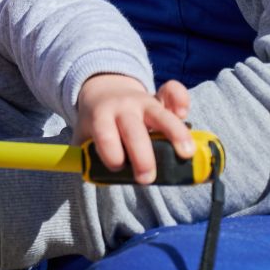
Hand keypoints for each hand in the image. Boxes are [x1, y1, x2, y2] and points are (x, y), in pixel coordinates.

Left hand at [75, 74, 194, 183]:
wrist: (103, 90)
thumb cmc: (96, 123)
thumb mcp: (82, 135)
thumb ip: (84, 154)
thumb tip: (93, 176)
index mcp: (100, 116)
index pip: (104, 135)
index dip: (111, 154)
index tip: (117, 168)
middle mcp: (123, 108)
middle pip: (134, 130)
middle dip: (142, 157)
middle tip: (146, 179)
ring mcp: (144, 101)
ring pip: (160, 115)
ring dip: (175, 134)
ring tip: (186, 154)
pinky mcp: (160, 98)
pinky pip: (173, 92)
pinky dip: (181, 99)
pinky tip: (185, 114)